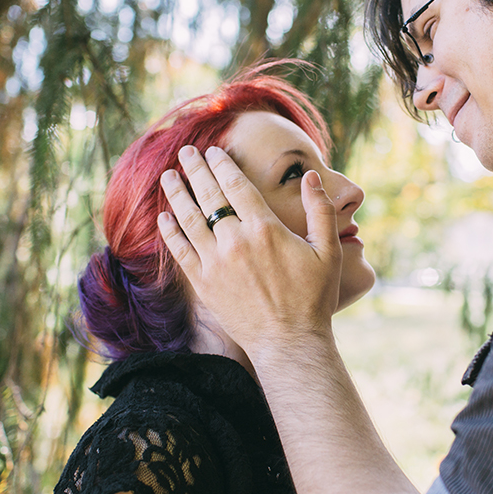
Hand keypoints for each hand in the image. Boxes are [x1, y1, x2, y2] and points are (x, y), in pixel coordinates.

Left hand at [158, 145, 341, 350]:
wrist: (289, 342)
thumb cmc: (313, 298)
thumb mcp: (328, 251)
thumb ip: (320, 211)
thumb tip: (310, 177)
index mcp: (265, 228)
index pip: (236, 185)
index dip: (222, 164)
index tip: (213, 151)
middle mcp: (235, 241)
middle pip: (209, 195)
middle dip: (195, 169)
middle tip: (186, 151)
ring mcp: (216, 263)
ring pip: (189, 219)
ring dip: (177, 194)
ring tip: (168, 176)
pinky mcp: (204, 284)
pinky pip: (180, 251)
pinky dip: (170, 232)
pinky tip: (164, 217)